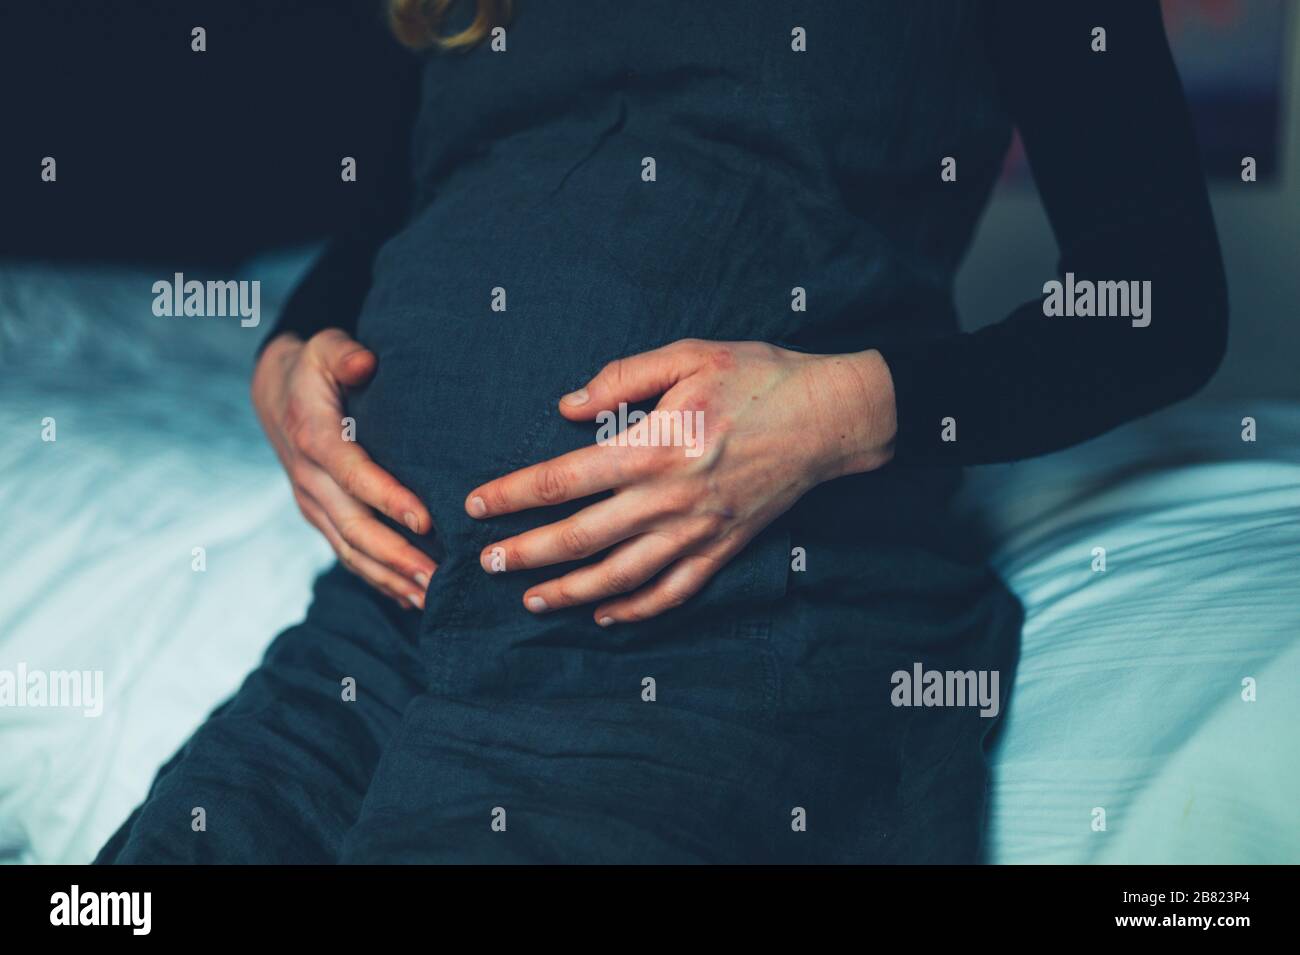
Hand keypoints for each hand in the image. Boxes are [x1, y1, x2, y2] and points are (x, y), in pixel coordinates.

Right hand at [251, 329, 435, 609]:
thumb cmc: (314, 368)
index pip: (354, 475)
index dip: (388, 500)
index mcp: (315, 438)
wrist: (276, 392)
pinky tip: (408, 596)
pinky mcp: (318, 515)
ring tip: (430, 598)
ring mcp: (311, 502)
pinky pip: (346, 554)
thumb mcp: (325, 346)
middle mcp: (309, 478)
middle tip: (438, 578)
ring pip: (349, 550)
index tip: (426, 521)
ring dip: (389, 577)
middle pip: (354, 527)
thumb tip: (365, 364)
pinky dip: (376, 578)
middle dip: (396, 557)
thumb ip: (345, 354)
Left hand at [466, 339, 895, 624]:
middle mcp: (669, 498)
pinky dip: (635, 610)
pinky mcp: (724, 548)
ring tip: (530, 601)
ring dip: (569, 592)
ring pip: (620, 576)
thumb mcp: (689, 355)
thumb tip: (567, 406)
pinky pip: (672, 592)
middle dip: (525, 555)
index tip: (477, 505)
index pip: (563, 479)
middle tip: (485, 565)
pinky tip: (604, 616)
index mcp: (654, 447)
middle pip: (580, 538)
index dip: (513, 495)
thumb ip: (622, 378)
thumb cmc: (759, 378)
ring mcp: (698, 531)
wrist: (832, 418)